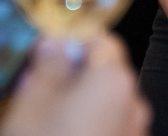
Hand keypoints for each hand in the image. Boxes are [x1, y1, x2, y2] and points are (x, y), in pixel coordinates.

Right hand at [0, 33, 150, 135]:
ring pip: (107, 106)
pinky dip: (90, 127)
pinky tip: (60, 134)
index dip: (74, 42)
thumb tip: (54, 44)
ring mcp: (135, 134)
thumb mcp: (32, 102)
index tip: (48, 51)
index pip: (103, 41)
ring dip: (79, 105)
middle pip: (105, 75)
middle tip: (36, 86)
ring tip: (43, 117)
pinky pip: (110, 130)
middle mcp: (134, 105)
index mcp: (114, 81)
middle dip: (73, 76)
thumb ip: (48, 66)